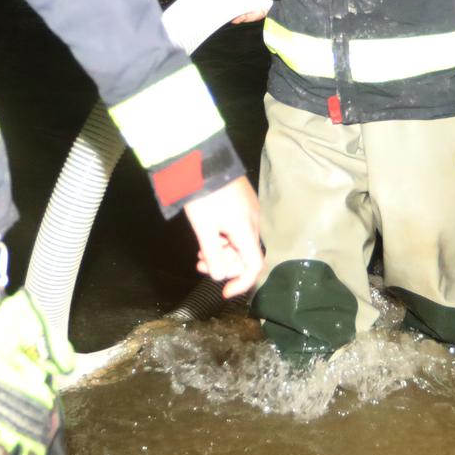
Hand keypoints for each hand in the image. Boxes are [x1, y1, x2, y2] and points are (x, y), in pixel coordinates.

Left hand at [182, 176, 262, 297]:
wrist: (205, 162)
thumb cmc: (203, 197)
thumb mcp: (203, 228)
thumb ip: (213, 254)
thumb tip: (220, 276)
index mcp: (246, 230)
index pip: (254, 265)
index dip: (242, 282)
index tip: (225, 292)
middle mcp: (254, 222)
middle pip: (246, 255)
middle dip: (225, 265)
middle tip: (201, 266)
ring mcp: (251, 211)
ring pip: (241, 243)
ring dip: (223, 253)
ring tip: (200, 254)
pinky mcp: (245, 204)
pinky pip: (239, 230)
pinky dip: (226, 239)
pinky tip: (209, 237)